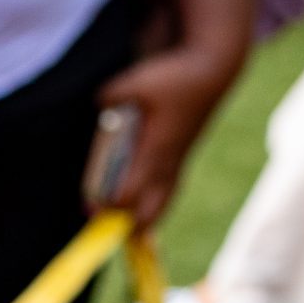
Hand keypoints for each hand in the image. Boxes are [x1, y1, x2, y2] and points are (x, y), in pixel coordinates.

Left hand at [87, 45, 237, 228]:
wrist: (213, 73)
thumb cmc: (177, 79)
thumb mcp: (140, 80)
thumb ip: (114, 94)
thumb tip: (99, 103)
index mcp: (154, 152)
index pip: (129, 195)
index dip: (109, 206)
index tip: (90, 206)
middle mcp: (166, 164)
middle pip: (148, 214)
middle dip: (127, 226)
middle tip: (105, 224)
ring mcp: (176, 163)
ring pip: (161, 206)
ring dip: (142, 220)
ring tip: (125, 229)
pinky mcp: (181, 158)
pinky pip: (168, 193)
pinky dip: (155, 206)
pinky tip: (144, 208)